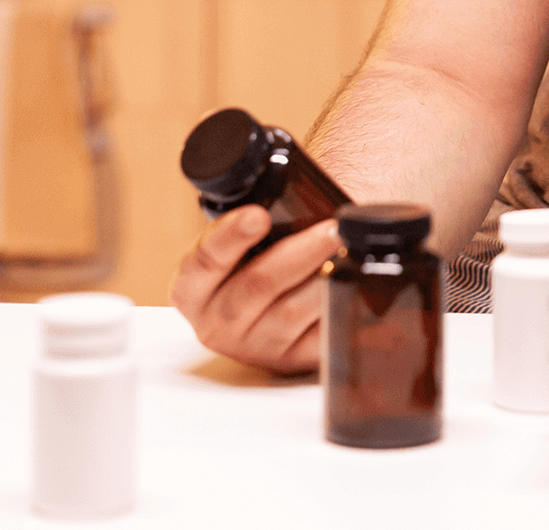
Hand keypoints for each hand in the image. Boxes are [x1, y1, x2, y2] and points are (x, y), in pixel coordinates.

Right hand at [169, 207, 340, 374]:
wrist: (268, 312)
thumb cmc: (253, 263)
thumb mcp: (236, 245)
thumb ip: (248, 221)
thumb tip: (290, 187)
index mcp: (192, 289)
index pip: (203, 260)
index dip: (230, 236)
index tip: (258, 215)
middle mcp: (217, 323)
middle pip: (257, 286)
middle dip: (299, 253)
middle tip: (331, 230)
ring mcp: (256, 347)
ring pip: (292, 312)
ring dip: (324, 279)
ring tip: (350, 253)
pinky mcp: (293, 361)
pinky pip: (320, 336)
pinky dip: (339, 308)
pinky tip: (356, 286)